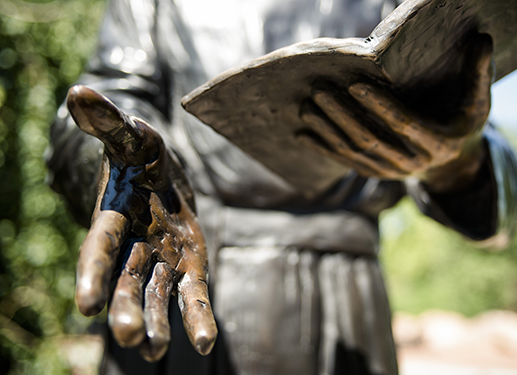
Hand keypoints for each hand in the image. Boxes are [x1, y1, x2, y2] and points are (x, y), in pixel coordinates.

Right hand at [67, 86, 216, 360]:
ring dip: (156, 324)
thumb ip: (107, 121)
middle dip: (126, 307)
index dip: (92, 272)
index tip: (85, 304)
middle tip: (128, 337)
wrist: (159, 175)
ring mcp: (160, 260)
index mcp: (114, 216)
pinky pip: (193, 295)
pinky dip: (198, 318)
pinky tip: (205, 343)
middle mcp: (133, 246)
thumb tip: (79, 93)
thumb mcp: (130, 134)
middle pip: (126, 281)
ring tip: (154, 352)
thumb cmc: (140, 153)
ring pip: (156, 296)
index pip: (100, 246)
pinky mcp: (189, 265)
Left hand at [298, 33, 493, 191]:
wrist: (451, 165)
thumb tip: (483, 37)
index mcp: (437, 143)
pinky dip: (325, 148)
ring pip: (355, 151)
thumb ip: (479, 73)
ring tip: (306, 107)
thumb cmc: (462, 123)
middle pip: (372, 138)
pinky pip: (347, 162)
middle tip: (320, 90)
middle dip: (343, 115)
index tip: (355, 84)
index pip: (404, 124)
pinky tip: (303, 133)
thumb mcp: (478, 103)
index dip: (380, 106)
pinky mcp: (376, 174)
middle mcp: (412, 163)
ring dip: (328, 130)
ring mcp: (392, 172)